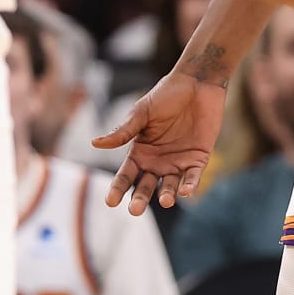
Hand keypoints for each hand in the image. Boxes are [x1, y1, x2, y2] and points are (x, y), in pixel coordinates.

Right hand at [93, 72, 226, 215]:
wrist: (197, 83)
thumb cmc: (166, 95)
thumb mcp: (142, 112)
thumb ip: (123, 131)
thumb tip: (95, 143)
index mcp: (140, 151)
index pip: (126, 175)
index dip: (118, 188)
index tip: (110, 202)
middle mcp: (157, 161)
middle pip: (145, 186)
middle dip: (140, 199)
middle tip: (135, 210)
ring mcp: (177, 161)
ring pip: (169, 185)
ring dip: (167, 195)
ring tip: (165, 200)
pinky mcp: (198, 159)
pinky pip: (193, 177)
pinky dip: (190, 185)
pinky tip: (187, 191)